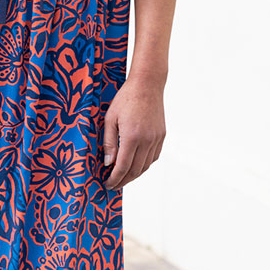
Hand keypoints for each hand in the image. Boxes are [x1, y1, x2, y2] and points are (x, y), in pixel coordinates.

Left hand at [102, 74, 165, 189]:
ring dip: (134, 175)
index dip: (114, 179)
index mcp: (132, 137)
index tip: (107, 185)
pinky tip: (136, 165)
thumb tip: (108, 163)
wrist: (147, 85)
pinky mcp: (162, 136)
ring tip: (123, 177)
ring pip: (146, 166)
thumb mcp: (110, 119)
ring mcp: (156, 139)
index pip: (123, 167)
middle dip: (123, 181)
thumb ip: (109, 143)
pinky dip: (144, 165)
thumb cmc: (126, 99)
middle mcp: (147, 140)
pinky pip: (153, 157)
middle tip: (113, 185)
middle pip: (135, 170)